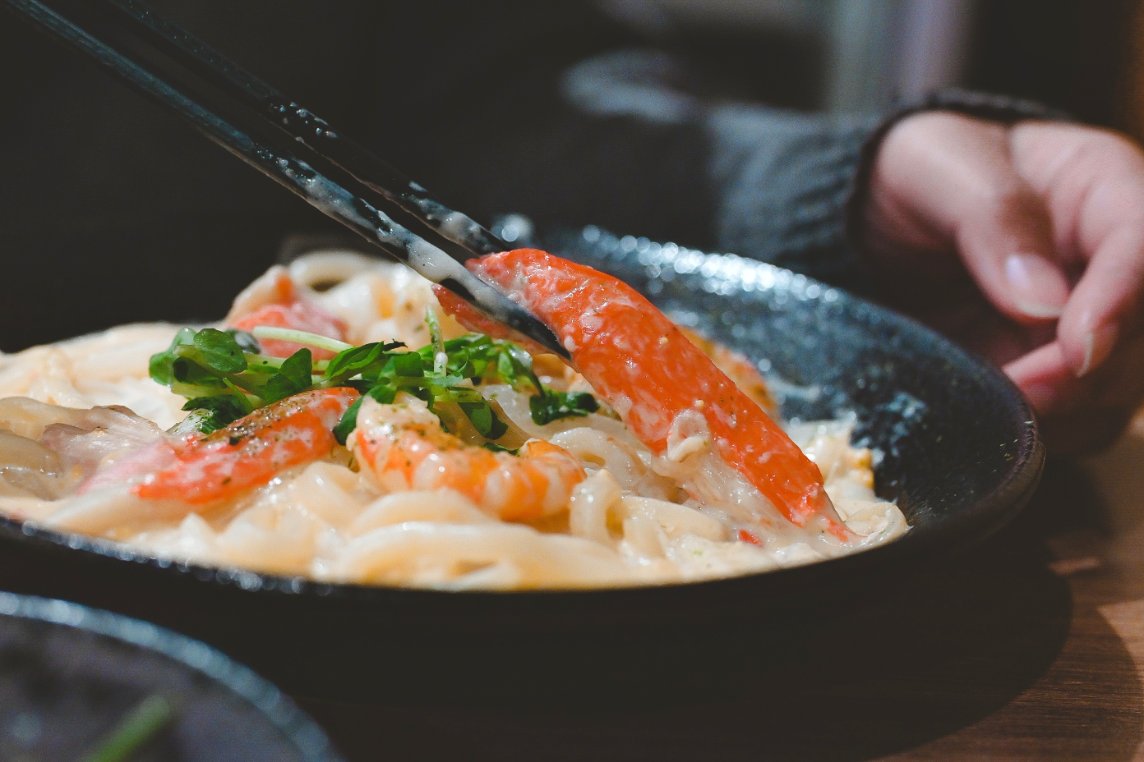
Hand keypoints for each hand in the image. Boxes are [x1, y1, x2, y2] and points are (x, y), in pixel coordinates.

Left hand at [862, 111, 1143, 453]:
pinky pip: (1081, 417)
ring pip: (1123, 384)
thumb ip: (992, 219)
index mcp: (1105, 188)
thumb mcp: (938, 170)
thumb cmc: (917, 171)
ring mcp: (1089, 322)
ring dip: (1072, 410)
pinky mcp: (1054, 371)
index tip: (1077, 348)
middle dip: (1092, 372)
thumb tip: (1043, 301)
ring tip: (1000, 411)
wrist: (876, 216)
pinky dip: (1049, 432)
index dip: (1120, 300)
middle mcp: (1113, 261)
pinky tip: (998, 426)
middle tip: (1022, 388)